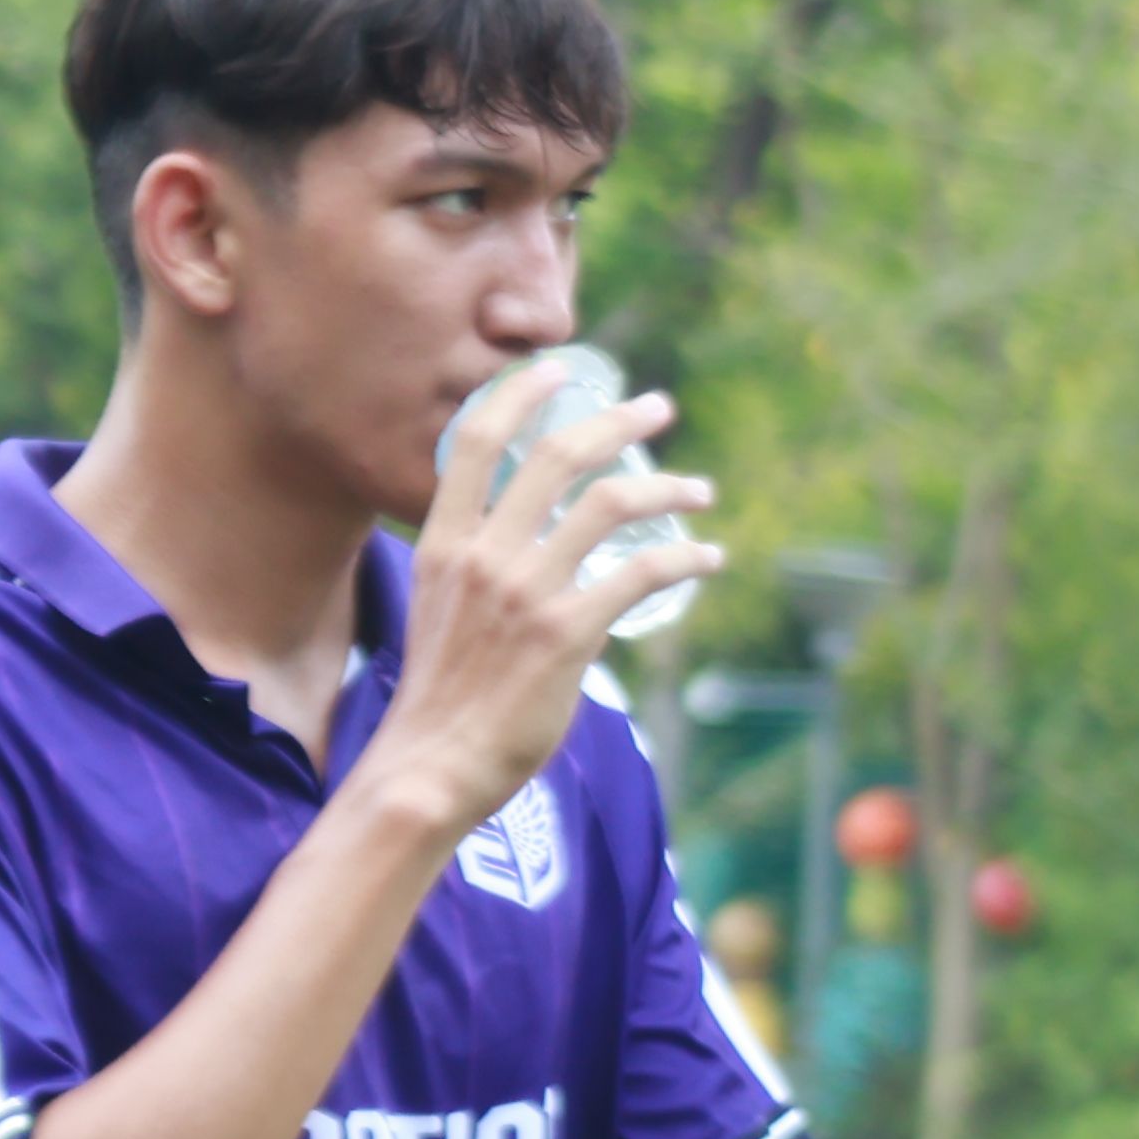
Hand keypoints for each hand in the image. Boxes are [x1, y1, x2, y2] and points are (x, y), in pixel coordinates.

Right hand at [362, 357, 721, 843]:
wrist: (431, 767)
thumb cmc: (439, 700)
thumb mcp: (439, 612)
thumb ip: (480, 571)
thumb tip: (537, 550)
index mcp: (442, 545)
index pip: (474, 442)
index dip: (520, 394)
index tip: (559, 370)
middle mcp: (484, 556)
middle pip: (557, 455)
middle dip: (616, 420)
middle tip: (657, 408)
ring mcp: (527, 592)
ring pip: (610, 502)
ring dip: (667, 486)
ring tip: (699, 488)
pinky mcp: (568, 633)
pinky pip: (644, 572)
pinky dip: (685, 557)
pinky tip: (707, 557)